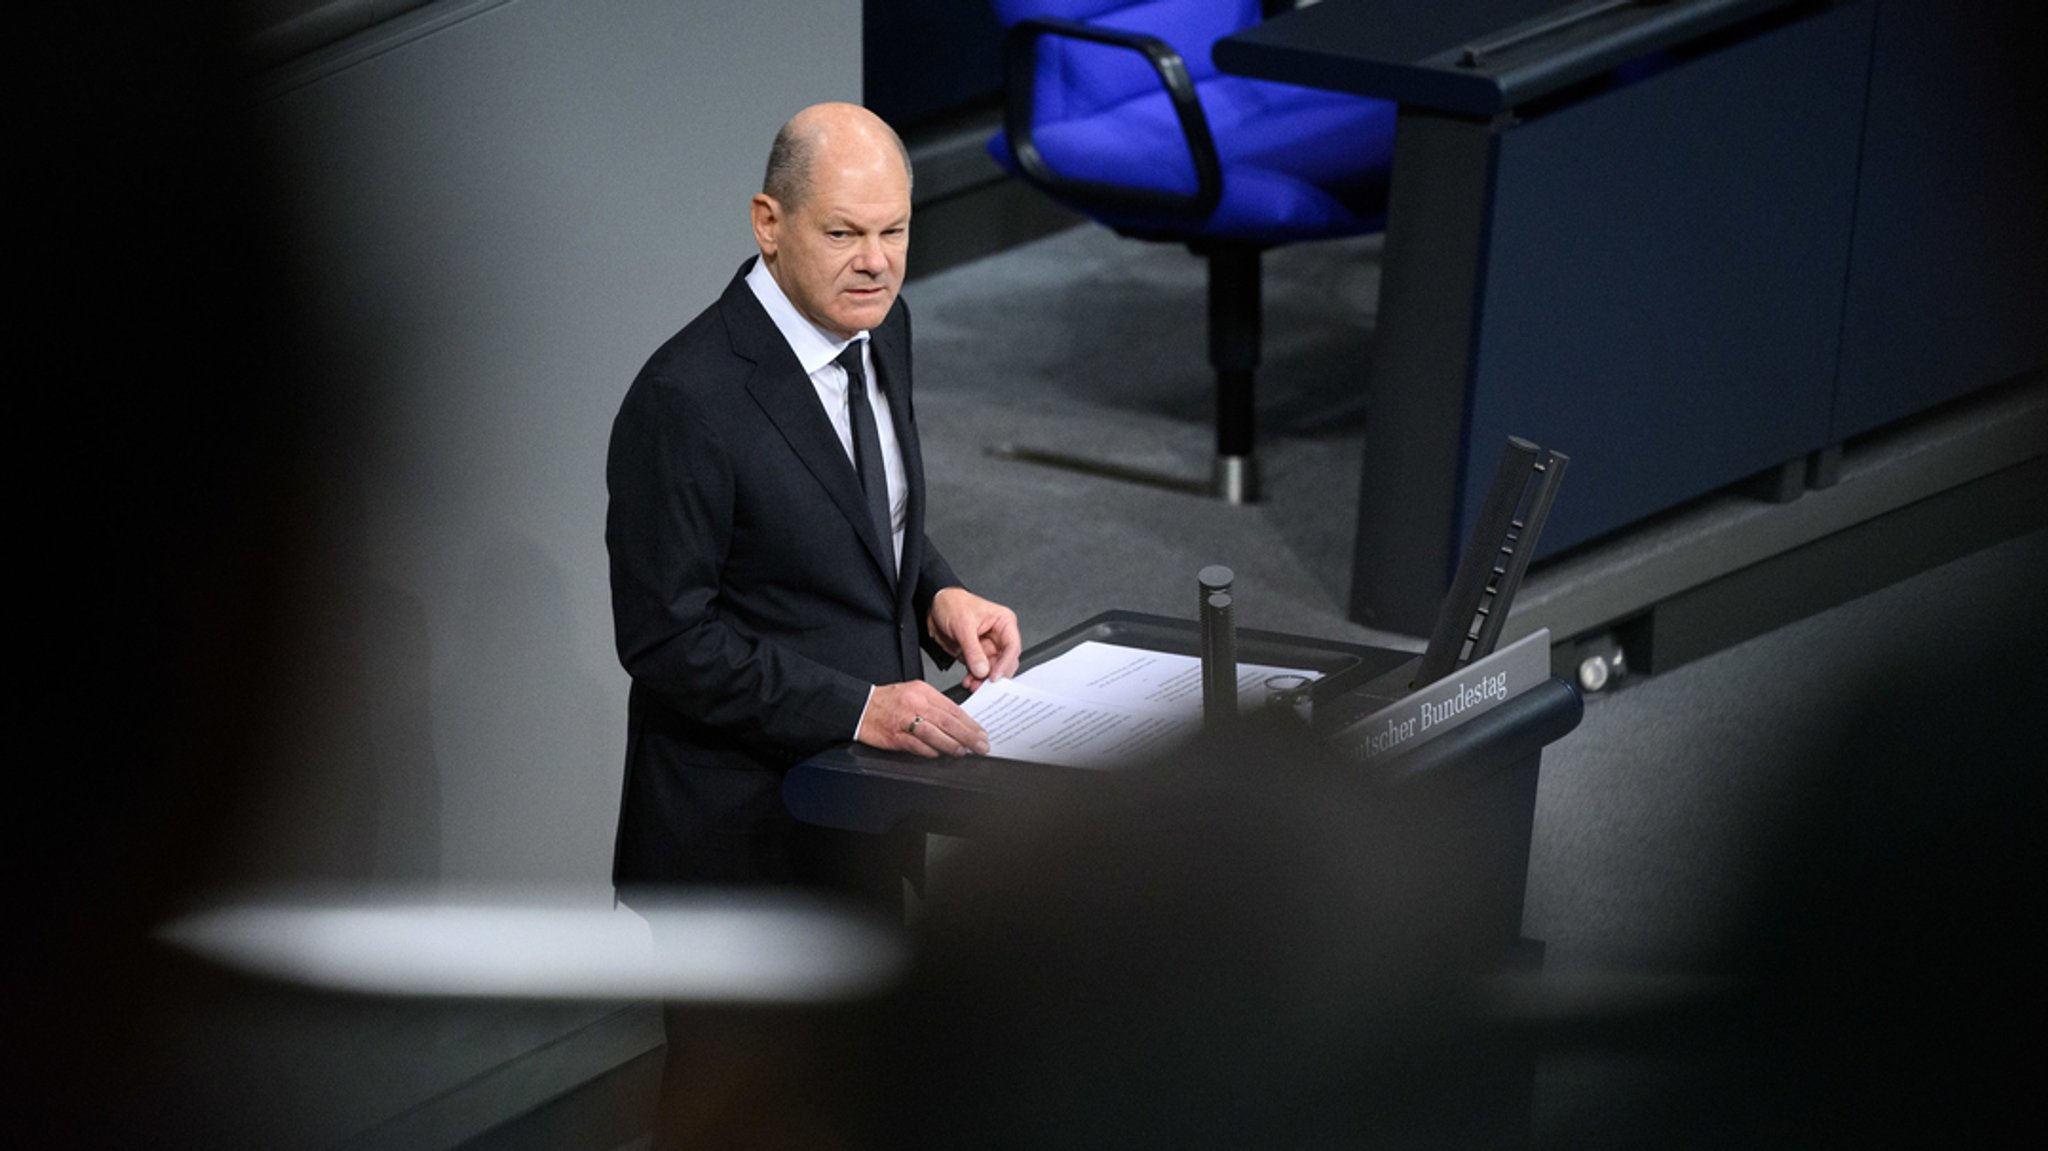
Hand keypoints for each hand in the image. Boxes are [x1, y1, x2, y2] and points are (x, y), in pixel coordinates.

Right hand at [858, 681, 989, 757]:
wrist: (861, 707)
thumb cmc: (888, 702)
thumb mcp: (914, 694)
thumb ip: (935, 706)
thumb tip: (959, 723)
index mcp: (923, 691)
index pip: (953, 708)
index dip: (970, 723)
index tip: (982, 732)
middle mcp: (915, 703)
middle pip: (948, 721)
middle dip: (968, 735)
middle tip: (982, 745)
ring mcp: (904, 720)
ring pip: (935, 733)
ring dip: (952, 745)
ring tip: (964, 752)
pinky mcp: (895, 736)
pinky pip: (917, 746)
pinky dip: (931, 752)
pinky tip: (940, 755)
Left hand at [927, 586, 1020, 690]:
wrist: (933, 606)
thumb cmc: (952, 604)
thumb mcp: (963, 626)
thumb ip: (973, 650)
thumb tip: (982, 670)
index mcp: (1003, 622)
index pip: (1012, 646)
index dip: (1005, 664)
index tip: (994, 676)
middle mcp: (998, 636)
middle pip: (1005, 661)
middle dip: (994, 675)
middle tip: (983, 685)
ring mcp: (987, 646)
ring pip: (992, 669)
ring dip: (983, 679)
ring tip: (972, 684)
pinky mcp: (976, 655)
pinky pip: (980, 671)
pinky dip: (975, 678)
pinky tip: (968, 681)